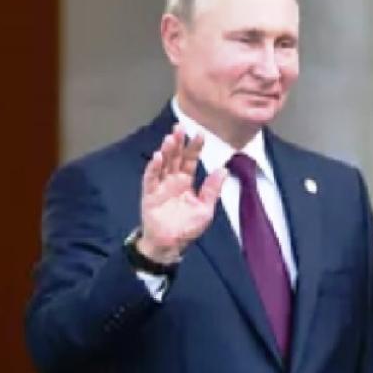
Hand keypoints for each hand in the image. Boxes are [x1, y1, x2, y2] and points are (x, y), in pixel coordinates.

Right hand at [137, 124, 227, 263]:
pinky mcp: (149, 194)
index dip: (194, 148)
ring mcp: (160, 186)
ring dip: (166, 151)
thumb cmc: (187, 228)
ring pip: (163, 164)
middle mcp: (172, 181)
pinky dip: (154, 167)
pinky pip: (151, 178)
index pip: (190, 161)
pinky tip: (158, 157)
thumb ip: (212, 189)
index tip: (200, 134)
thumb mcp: (205, 209)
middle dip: (178, 143)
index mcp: (186, 182)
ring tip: (170, 138)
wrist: (169, 245)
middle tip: (180, 127)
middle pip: (175, 158)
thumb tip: (223, 169)